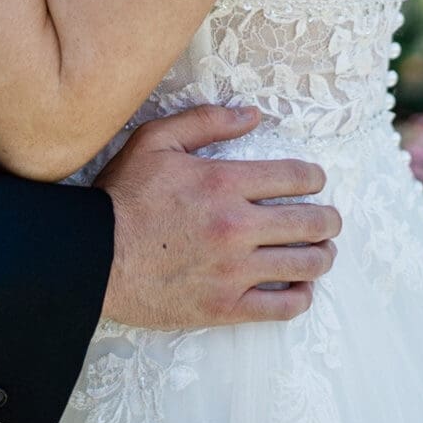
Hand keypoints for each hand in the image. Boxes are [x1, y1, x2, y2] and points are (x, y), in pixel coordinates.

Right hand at [93, 105, 340, 328]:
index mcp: (224, 183)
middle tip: (329, 220)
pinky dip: (301, 297)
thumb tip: (253, 114)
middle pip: (311, 223)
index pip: (295, 178)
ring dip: (323, 256)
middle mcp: (237, 226)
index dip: (315, 178)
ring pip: (305, 265)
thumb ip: (206, 121)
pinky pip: (283, 308)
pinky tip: (301, 287)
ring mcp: (234, 271)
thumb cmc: (122, 196)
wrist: (92, 257)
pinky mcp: (225, 306)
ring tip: (322, 251)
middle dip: (329, 219)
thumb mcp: (156, 140)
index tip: (316, 182)